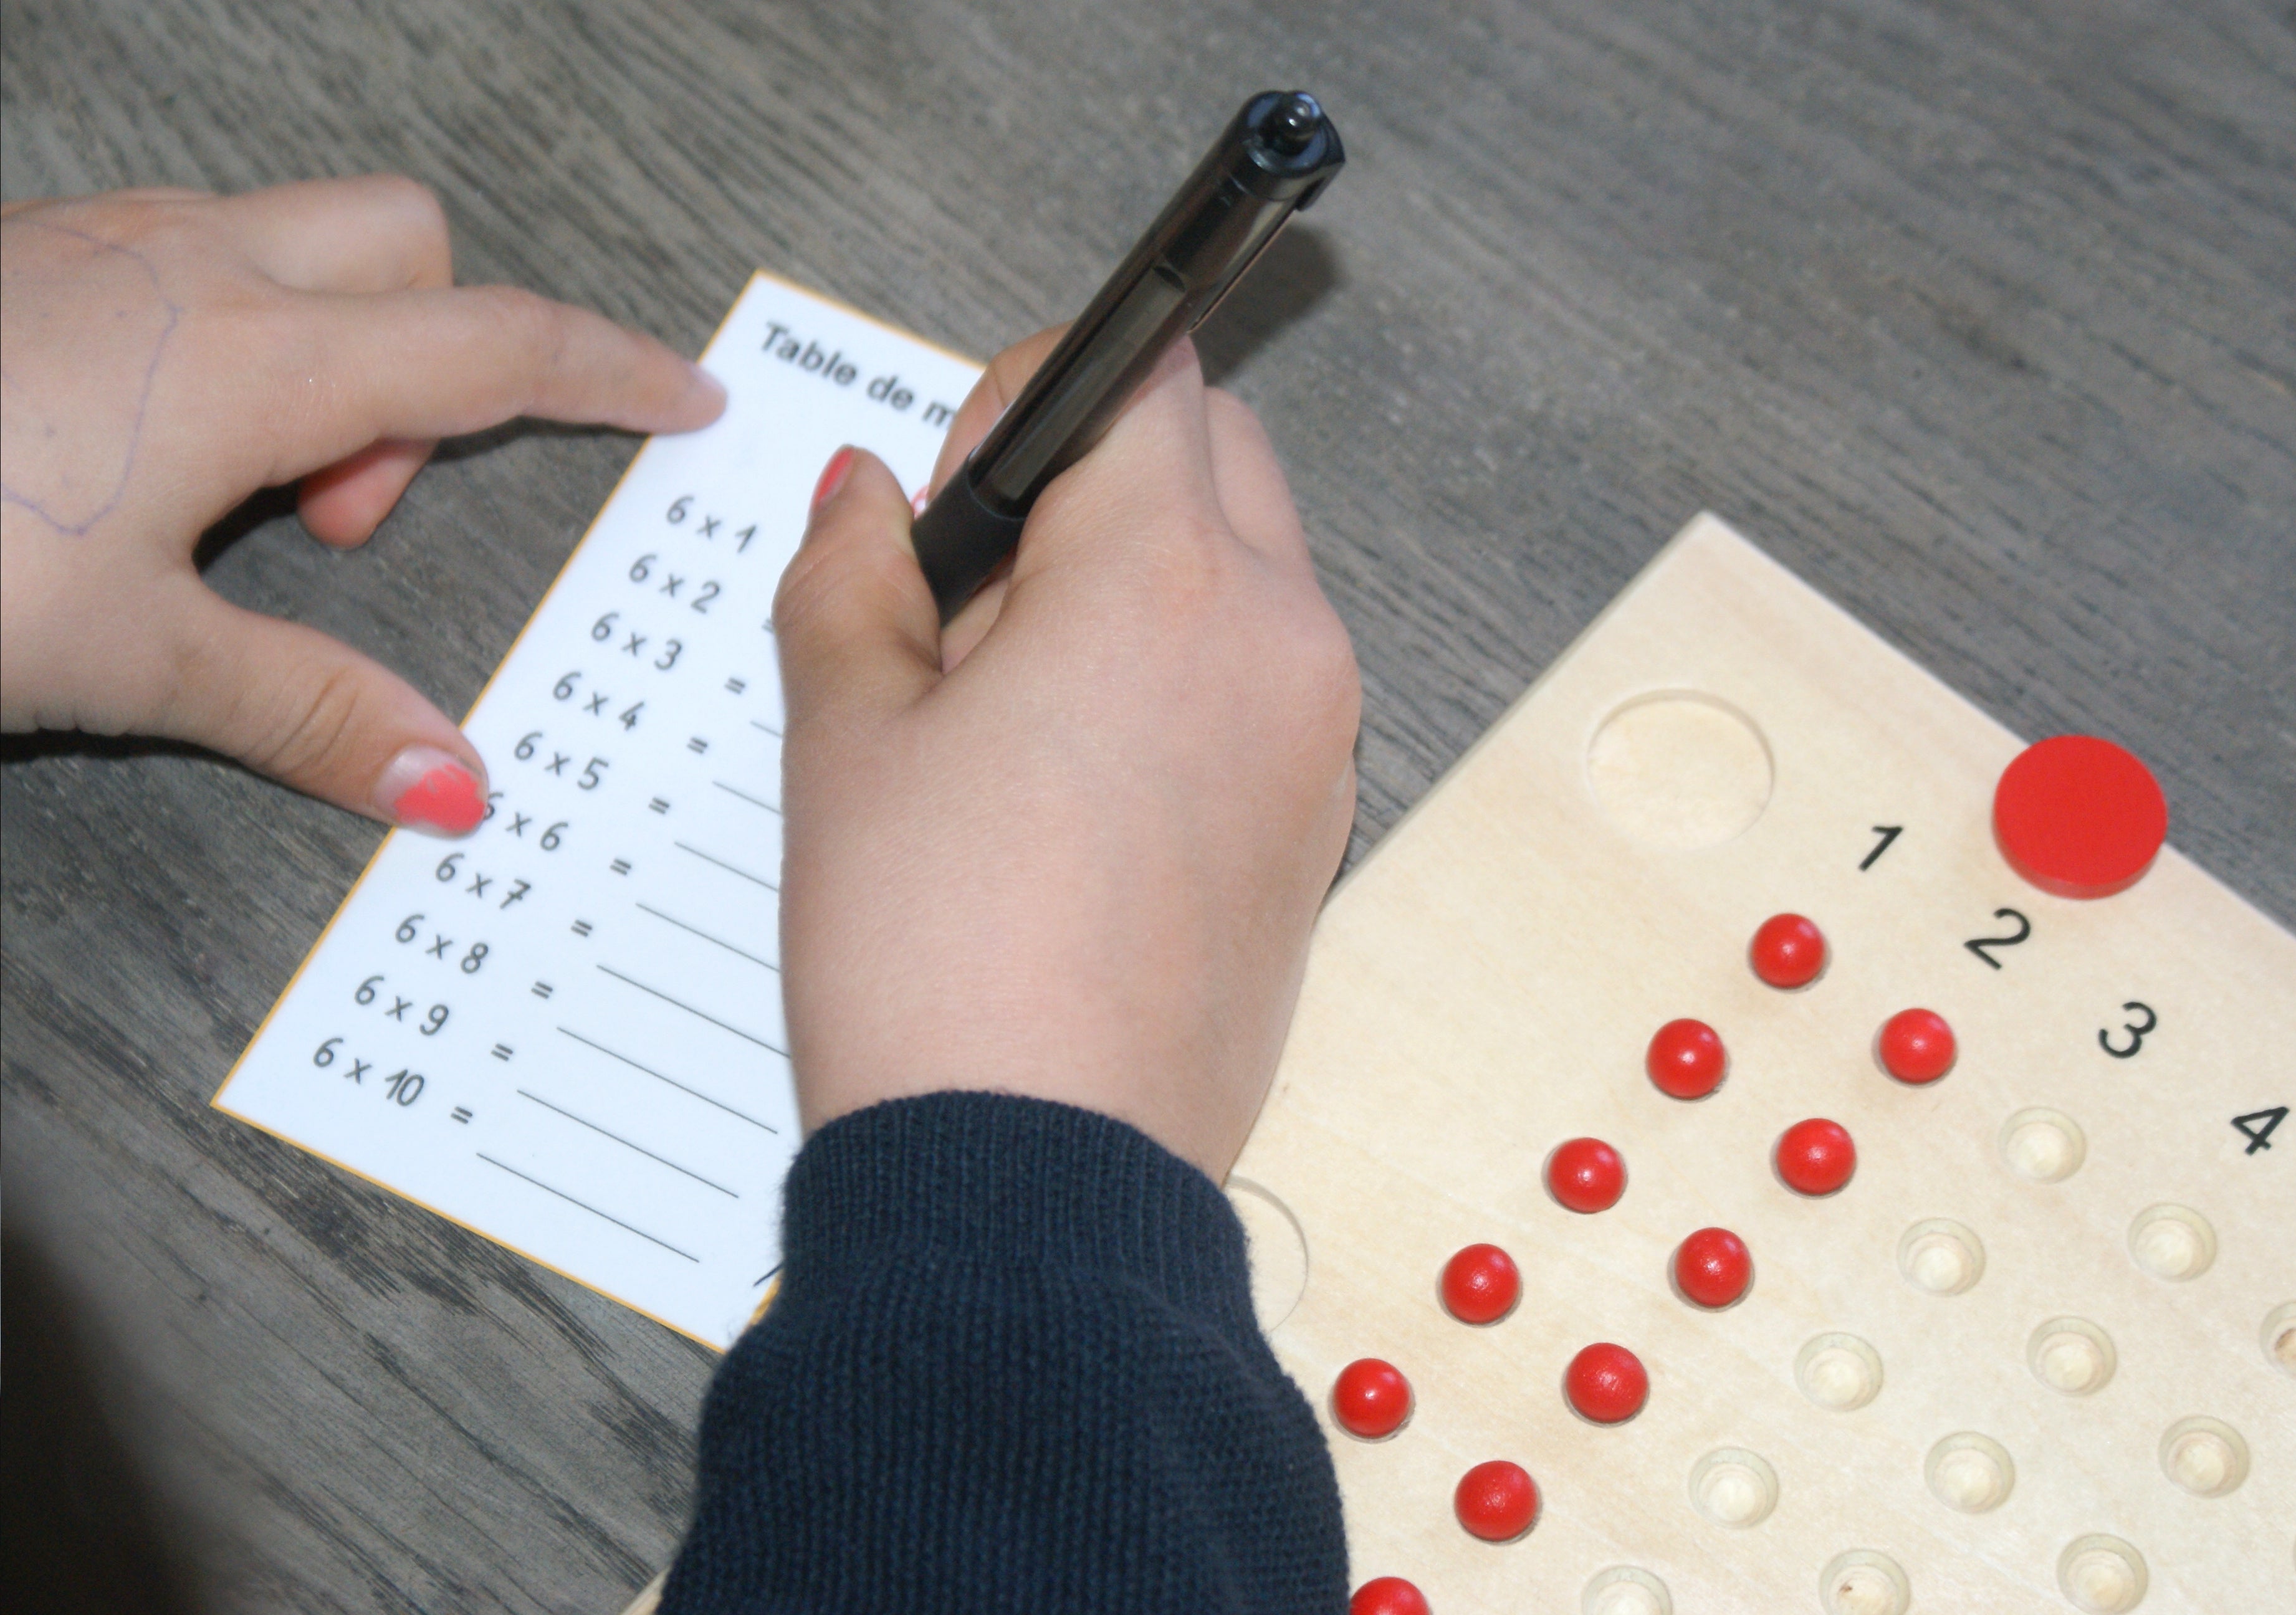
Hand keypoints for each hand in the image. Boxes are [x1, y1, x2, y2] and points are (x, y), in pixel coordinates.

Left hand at [0, 178, 723, 832]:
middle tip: (351, 511)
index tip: (681, 394)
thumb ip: (311, 710)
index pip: (492, 344)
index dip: (605, 369)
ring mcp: (95, 243)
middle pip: (405, 243)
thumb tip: (457, 788)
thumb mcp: (128, 660)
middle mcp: (188, 268)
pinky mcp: (23, 256)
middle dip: (435, 356)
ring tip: (237, 504)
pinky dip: (218, 341)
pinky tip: (130, 457)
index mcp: (251, 360)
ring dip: (322, 356)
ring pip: (290, 245)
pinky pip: (183, 259)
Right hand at [774, 335, 1359, 1178]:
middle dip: (1096, 480)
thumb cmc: (935, 965)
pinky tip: (1073, 791)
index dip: (1028, 403)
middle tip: (972, 602)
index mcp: (1166, 578)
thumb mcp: (844, 739)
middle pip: (1212, 456)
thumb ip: (852, 575)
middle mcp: (1280, 639)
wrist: (1037, 1181)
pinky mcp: (1319, 826)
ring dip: (1140, 584)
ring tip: (1010, 715)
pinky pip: (1264, 688)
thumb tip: (865, 498)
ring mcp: (1317, 739)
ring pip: (1246, 574)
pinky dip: (1183, 682)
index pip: (1137, 377)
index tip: (960, 493)